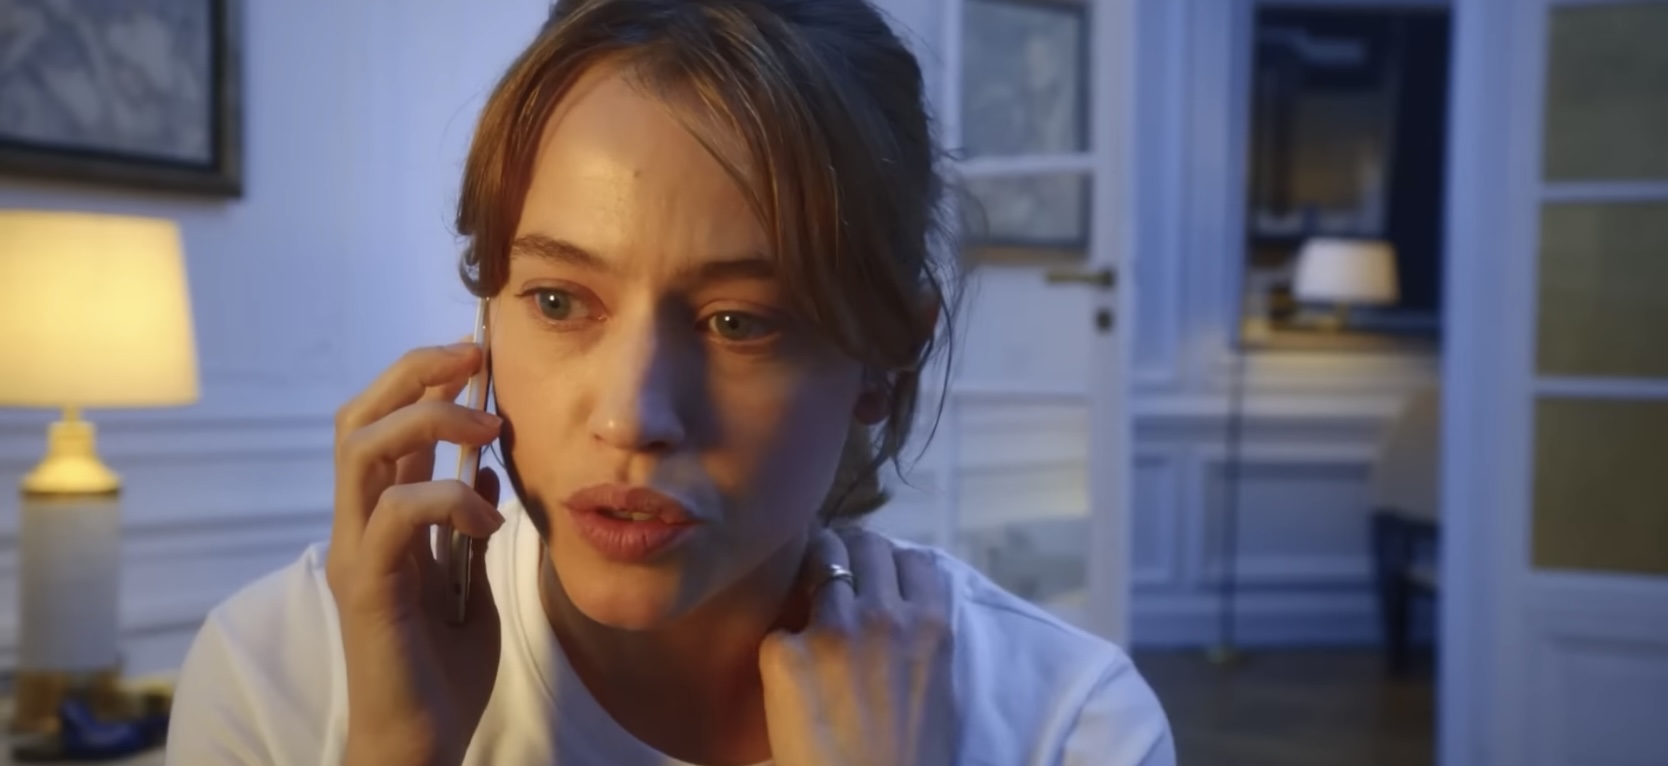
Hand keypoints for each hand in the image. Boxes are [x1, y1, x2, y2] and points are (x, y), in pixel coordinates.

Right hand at [326, 342, 505, 765]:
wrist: (423, 740)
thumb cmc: (444, 671)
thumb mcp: (469, 581)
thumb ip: (466, 527)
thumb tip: (482, 471)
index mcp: (382, 521)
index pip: (383, 425)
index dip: (423, 382)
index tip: (478, 361)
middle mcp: (357, 526)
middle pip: (357, 417)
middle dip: (413, 374)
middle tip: (472, 359)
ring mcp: (355, 553)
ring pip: (361, 448)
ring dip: (428, 420)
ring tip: (487, 427)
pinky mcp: (365, 586)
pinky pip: (393, 513)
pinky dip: (446, 498)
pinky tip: (489, 520)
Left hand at [759, 527, 958, 765]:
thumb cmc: (911, 759)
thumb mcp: (937, 686)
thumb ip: (917, 638)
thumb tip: (896, 608)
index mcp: (928, 624)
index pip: (909, 558)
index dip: (889, 563)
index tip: (875, 573)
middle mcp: (882, 613)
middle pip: (863, 545)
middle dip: (848, 552)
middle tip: (834, 571)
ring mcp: (831, 628)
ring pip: (817, 564)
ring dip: (812, 576)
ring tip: (805, 602)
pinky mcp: (784, 652)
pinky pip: (779, 629)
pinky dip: (783, 648)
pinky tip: (787, 674)